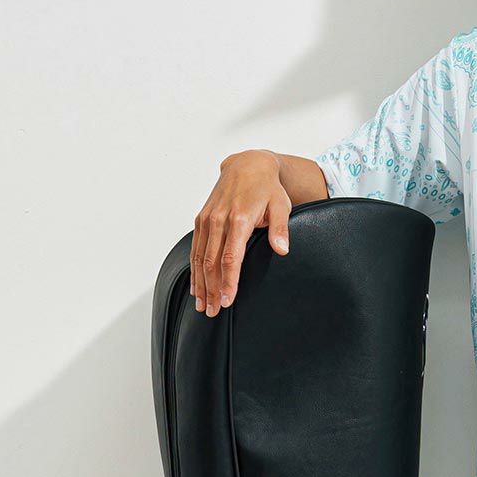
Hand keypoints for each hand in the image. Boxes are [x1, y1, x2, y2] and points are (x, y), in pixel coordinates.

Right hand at [191, 150, 292, 316]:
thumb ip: (280, 228)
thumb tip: (282, 249)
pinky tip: (196, 286)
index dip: (229, 281)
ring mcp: (207, 219)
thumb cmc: (267, 188)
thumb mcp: (281, 205)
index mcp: (239, 218)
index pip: (231, 257)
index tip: (228, 300)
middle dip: (212, 290)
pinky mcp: (201, 219)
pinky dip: (194, 270)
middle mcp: (219, 219)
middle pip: (211, 262)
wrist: (247, 165)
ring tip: (203, 306)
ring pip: (199, 258)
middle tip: (214, 312)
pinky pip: (195, 249)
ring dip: (201, 284)